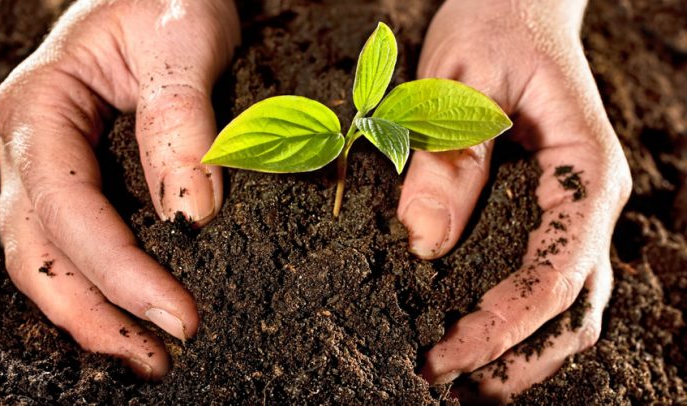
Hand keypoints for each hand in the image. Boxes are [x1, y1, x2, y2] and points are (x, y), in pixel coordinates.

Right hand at [0, 0, 238, 378]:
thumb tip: (192, 216)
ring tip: (148, 356)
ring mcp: (51, 162)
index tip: (178, 315)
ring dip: (94, 313)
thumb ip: (181, 126)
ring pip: (48, 256)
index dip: (121, 271)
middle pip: (41, 250)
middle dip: (95, 314)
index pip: (70, 208)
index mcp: (41, 105)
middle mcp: (32, 142)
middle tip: (156, 358)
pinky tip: (135, 312)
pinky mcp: (83, 175)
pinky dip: (102, 285)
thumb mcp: (179, 46)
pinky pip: (77, 241)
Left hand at [399, 0, 631, 399]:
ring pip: (569, 309)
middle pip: (575, 311)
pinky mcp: (547, 213)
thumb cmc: (495, 26)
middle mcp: (589, 201)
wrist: (517, 3)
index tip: (444, 357)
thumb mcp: (457, 82)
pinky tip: (474, 334)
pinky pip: (546, 282)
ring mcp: (573, 212)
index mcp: (584, 171)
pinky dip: (516, 322)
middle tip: (447, 385)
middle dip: (516, 360)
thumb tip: (422, 244)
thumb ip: (447, 160)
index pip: (555, 275)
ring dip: (521, 354)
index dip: (503, 328)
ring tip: (461, 382)